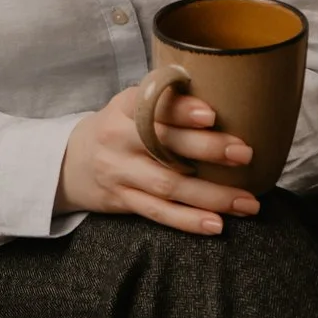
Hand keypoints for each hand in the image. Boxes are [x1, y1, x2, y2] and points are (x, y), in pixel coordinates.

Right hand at [57, 81, 261, 234]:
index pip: (151, 105)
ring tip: (247, 202)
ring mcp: (119, 173)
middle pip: (163, 147)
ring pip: (167, 186)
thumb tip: (227, 92)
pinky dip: (188, 221)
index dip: (181, 110)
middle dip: (207, 150)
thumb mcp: (132, 103)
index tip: (211, 113)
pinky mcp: (123, 201)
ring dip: (210, 196)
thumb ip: (167, 99)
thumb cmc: (120, 126)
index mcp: (124, 107)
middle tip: (245, 154)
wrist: (70, 162)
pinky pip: (158, 213)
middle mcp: (117, 139)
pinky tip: (216, 224)